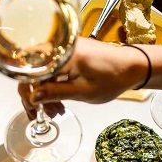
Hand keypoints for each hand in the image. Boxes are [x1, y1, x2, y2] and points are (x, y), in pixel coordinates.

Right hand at [20, 37, 147, 111]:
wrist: (134, 65)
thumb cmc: (113, 78)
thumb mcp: (82, 91)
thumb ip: (55, 93)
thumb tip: (32, 98)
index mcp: (61, 55)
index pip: (31, 73)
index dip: (28, 93)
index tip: (34, 110)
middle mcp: (59, 47)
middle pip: (33, 72)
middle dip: (36, 95)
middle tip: (44, 114)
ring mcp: (64, 49)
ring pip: (42, 72)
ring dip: (44, 92)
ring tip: (56, 111)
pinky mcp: (69, 53)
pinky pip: (52, 69)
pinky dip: (53, 85)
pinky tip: (60, 100)